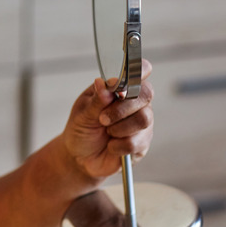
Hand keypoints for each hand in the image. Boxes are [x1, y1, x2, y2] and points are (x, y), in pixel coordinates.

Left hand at [62, 60, 153, 178]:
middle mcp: (135, 103)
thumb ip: (96, 100)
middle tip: (102, 118)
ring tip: (106, 131)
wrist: (79, 156)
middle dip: (122, 107)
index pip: (139, 70)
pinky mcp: (143, 143)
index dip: (139, 71)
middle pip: (146, 94)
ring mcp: (141, 123)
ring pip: (143, 119)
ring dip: (119, 127)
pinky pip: (137, 142)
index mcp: (119, 88)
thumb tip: (104, 83)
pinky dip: (118, 145)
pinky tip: (110, 145)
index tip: (125, 82)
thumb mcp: (83, 113)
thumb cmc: (81, 129)